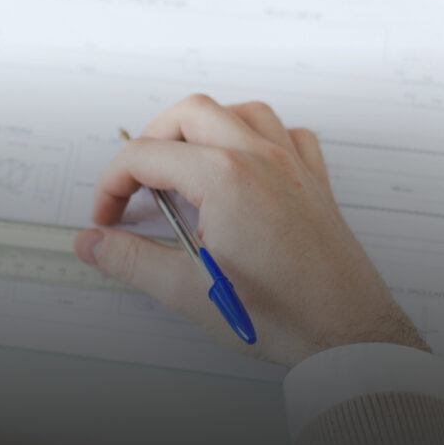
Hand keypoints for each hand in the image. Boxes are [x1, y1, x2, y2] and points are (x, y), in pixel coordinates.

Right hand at [74, 94, 427, 366]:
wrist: (349, 333)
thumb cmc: (283, 313)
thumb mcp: (188, 290)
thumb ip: (130, 260)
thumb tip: (93, 243)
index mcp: (224, 178)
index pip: (145, 156)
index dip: (112, 184)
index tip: (107, 216)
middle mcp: (259, 158)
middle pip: (189, 113)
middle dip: (150, 140)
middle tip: (135, 181)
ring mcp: (291, 164)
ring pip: (239, 111)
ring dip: (203, 127)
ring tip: (182, 162)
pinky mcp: (313, 180)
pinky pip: (285, 132)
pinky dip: (256, 136)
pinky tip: (243, 162)